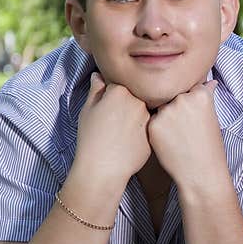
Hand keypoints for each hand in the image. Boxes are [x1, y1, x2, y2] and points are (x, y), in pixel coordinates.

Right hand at [74, 72, 151, 188]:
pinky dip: (141, 133)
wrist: (102, 167)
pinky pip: (148, 128)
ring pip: (143, 112)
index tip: (107, 109)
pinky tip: (129, 142)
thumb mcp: (87, 110)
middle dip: (127, 106)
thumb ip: (96, 89)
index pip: (120, 86)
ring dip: (136, 119)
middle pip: (135, 97)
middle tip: (115, 122)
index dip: (112, 97)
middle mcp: (138, 101)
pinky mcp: (155, 132)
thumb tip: (99, 76)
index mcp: (120, 90)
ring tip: (122, 134)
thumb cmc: (91, 138)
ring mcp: (149, 117)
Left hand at [147, 80, 226, 188]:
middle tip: (186, 130)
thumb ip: (205, 97)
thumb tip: (209, 82)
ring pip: (161, 107)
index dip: (190, 103)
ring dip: (165, 117)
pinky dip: (158, 130)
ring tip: (178, 137)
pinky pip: (152, 121)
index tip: (194, 117)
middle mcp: (183, 99)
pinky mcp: (153, 125)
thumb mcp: (212, 118)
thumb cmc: (209, 148)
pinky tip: (169, 143)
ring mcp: (166, 111)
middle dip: (176, 108)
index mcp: (201, 95)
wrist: (201, 173)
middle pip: (173, 96)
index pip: (190, 88)